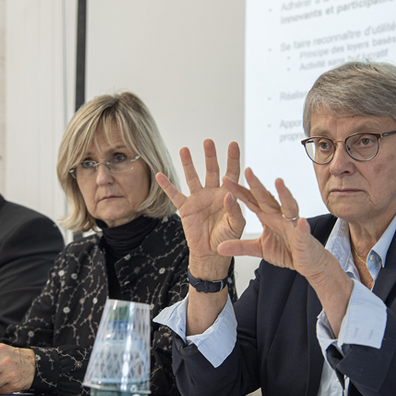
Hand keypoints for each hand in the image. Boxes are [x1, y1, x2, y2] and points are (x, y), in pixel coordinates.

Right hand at [155, 140, 244, 279]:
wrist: (211, 253)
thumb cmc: (227, 238)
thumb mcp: (236, 225)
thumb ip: (234, 210)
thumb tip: (229, 195)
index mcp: (227, 194)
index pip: (232, 173)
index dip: (233, 159)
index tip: (233, 144)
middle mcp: (212, 193)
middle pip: (212, 170)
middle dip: (210, 156)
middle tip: (208, 141)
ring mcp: (198, 199)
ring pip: (192, 177)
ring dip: (188, 164)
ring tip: (185, 149)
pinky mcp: (185, 208)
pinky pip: (174, 195)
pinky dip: (167, 185)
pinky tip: (160, 174)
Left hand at [219, 169, 352, 334]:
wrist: (308, 262)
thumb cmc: (287, 251)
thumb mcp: (259, 250)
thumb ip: (240, 246)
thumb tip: (218, 248)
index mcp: (268, 217)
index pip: (251, 201)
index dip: (239, 191)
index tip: (226, 180)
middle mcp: (280, 216)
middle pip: (267, 198)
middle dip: (257, 185)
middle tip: (247, 171)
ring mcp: (293, 225)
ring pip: (288, 206)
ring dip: (284, 195)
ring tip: (278, 182)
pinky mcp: (304, 238)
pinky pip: (302, 231)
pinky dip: (301, 226)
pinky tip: (301, 221)